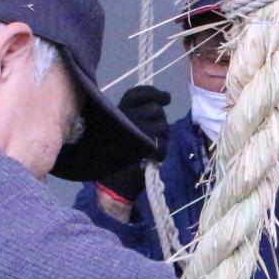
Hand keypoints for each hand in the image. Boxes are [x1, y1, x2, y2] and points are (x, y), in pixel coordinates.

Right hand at [97, 85, 171, 201]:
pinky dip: (162, 152)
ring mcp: (132, 131)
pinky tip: (154, 158)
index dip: (154, 93)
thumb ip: (142, 113)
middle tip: (156, 136)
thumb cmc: (119, 157)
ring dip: (163, 138)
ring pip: (162, 126)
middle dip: (161, 123)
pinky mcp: (141, 148)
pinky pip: (162, 144)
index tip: (166, 98)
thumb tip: (164, 98)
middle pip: (155, 110)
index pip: (137, 94)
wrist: (111, 185)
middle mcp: (123, 117)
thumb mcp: (128, 129)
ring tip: (152, 150)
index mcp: (118, 112)